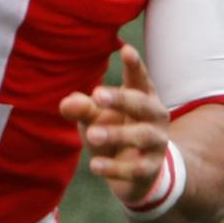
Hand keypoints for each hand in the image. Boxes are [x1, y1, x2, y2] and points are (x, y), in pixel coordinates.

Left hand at [59, 42, 171, 206]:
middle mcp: (155, 116)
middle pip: (142, 104)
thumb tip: (66, 103)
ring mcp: (157, 142)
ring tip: (91, 134)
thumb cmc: (114, 131)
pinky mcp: (151, 168)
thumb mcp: (96, 117)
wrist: (136, 173)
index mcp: (143, 96)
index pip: (139, 78)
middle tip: (97, 94)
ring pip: (142, 135)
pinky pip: (136, 168)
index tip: (125, 49)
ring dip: (117, 134)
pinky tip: (94, 165)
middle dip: (121, 98)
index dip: (134, 65)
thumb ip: (82, 108)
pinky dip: (115, 167)